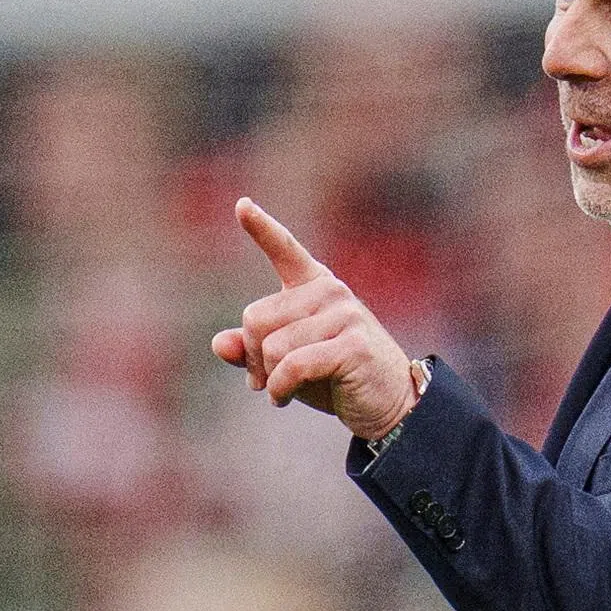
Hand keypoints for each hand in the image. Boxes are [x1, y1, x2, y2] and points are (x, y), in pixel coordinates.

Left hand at [211, 198, 416, 438]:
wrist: (391, 404)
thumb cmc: (336, 378)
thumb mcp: (288, 362)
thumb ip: (253, 350)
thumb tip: (220, 344)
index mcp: (316, 287)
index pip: (285, 250)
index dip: (261, 228)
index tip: (242, 205)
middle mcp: (331, 291)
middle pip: (257, 318)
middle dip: (254, 357)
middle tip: (265, 379)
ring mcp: (345, 315)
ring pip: (273, 346)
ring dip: (269, 378)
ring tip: (282, 391)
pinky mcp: (352, 344)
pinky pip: (293, 366)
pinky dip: (280, 389)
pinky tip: (284, 399)